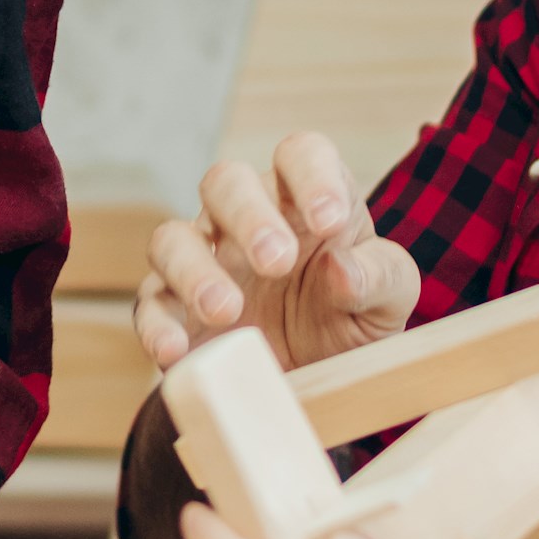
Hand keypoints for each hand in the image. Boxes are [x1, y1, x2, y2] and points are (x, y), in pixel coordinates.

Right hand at [135, 133, 420, 370]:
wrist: (310, 382)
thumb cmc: (351, 323)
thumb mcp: (388, 304)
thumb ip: (379, 278)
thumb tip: (342, 267)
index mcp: (304, 201)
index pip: (301, 155)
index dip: (312, 177)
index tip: (331, 221)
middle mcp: (247, 219)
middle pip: (225, 182)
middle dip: (248, 217)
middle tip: (277, 263)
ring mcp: (204, 261)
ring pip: (173, 237)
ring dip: (194, 268)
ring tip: (226, 310)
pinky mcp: (173, 309)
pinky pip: (150, 304)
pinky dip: (157, 325)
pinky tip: (176, 350)